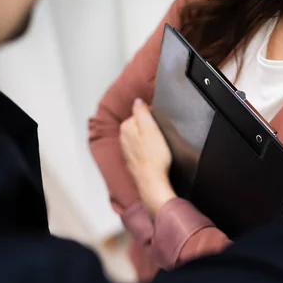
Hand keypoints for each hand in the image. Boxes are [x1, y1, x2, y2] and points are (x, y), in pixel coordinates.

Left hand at [120, 99, 175, 216]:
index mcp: (126, 128)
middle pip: (137, 126)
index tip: (159, 125)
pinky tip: (153, 156)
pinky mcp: (132, 162)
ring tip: (158, 147)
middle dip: (148, 129)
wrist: (152, 181)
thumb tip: (137, 100)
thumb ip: (142, 112)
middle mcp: (122, 139)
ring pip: (137, 138)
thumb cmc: (154, 156)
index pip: (139, 114)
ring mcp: (126, 152)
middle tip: (160, 137)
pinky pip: (139, 151)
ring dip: (147, 140)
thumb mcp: (151, 128)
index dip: (151, 118)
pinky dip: (146, 151)